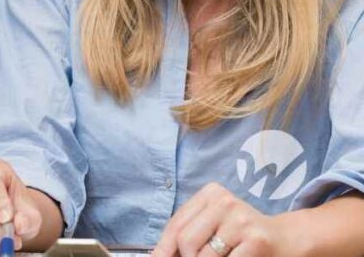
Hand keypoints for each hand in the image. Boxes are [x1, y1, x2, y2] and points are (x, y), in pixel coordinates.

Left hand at [153, 182, 302, 256]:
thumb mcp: (213, 225)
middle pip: (185, 240)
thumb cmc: (242, 236)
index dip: (164, 248)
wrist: (286, 240)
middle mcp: (224, 201)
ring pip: (202, 256)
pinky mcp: (256, 239)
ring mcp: (240, 219)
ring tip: (224, 256)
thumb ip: (188, 234)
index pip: (176, 224)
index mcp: (210, 193)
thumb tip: (159, 255)